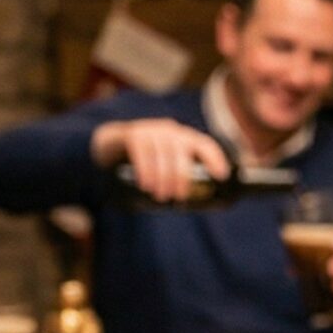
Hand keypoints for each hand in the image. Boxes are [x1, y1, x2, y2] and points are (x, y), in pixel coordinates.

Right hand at [88, 118, 230, 202]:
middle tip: (177, 197)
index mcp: (184, 139)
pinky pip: (142, 152)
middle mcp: (170, 131)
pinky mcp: (133, 134)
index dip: (214, 158)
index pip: (204, 145)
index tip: (221, 176)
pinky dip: (146, 170)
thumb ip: (178, 177)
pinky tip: (146, 184)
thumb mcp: (164, 165)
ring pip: (162, 153)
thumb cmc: (145, 161)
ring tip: (160, 195)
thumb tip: (195, 202)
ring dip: (162, 177)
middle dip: (181, 177)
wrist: (111, 145)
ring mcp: (151, 130)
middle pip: (181, 152)